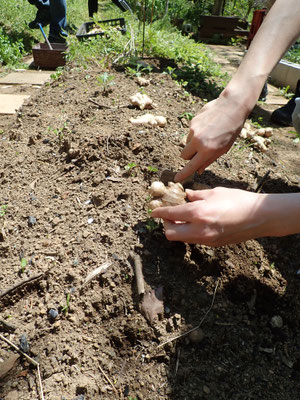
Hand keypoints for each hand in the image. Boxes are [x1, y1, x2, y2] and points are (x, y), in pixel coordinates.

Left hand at [151, 188, 269, 245]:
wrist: (259, 217)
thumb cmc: (238, 200)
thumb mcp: (214, 192)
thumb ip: (196, 195)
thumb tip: (186, 196)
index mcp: (198, 214)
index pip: (170, 215)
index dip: (159, 213)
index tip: (153, 211)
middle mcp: (199, 230)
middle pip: (170, 234)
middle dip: (166, 225)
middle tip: (170, 215)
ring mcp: (206, 240)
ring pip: (182, 239)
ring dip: (177, 229)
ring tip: (183, 218)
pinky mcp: (213, 244)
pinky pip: (194, 240)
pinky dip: (189, 232)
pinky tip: (196, 222)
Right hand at [175, 96, 246, 181]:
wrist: (231, 107)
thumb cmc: (231, 130)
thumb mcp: (224, 149)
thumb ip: (209, 160)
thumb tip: (198, 170)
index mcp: (207, 150)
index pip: (191, 166)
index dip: (183, 173)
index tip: (176, 179)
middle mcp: (198, 141)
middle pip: (184, 155)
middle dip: (189, 156)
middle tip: (199, 152)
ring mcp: (194, 131)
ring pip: (187, 143)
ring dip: (193, 143)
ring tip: (207, 135)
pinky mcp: (192, 122)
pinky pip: (190, 133)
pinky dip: (196, 133)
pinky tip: (207, 126)